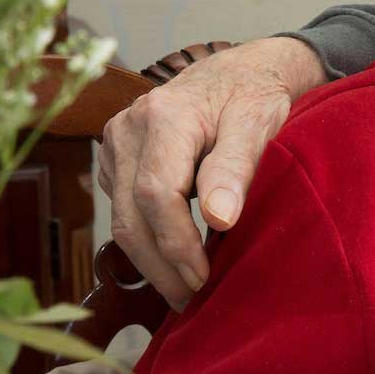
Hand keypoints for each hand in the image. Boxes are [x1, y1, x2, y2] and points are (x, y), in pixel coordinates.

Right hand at [97, 36, 325, 304]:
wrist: (236, 71)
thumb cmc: (253, 95)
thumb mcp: (259, 123)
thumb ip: (237, 167)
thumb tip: (220, 219)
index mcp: (164, 116)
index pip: (157, 194)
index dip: (177, 243)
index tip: (204, 279)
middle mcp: (128, 127)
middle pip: (131, 215)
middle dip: (161, 266)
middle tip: (193, 302)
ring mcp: (115, 143)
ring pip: (123, 218)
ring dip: (152, 260)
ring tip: (186, 291)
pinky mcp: (116, 159)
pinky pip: (124, 209)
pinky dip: (148, 239)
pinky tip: (176, 260)